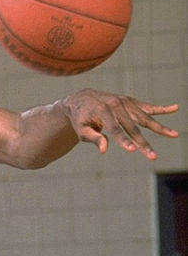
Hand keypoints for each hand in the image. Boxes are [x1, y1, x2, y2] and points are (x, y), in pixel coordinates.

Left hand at [62, 91, 177, 159]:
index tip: (133, 150)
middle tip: (153, 156)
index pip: (115, 129)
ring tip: (174, 135)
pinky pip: (148, 107)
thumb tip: (104, 150)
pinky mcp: (130, 102)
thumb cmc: (81, 118)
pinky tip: (175, 108)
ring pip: (144, 118)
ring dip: (159, 128)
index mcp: (102, 111)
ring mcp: (125, 102)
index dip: (123, 140)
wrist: (82, 99)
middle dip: (143, 143)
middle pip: (132, 126)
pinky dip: (161, 109)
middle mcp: (116, 105)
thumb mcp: (81, 130)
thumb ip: (93, 138)